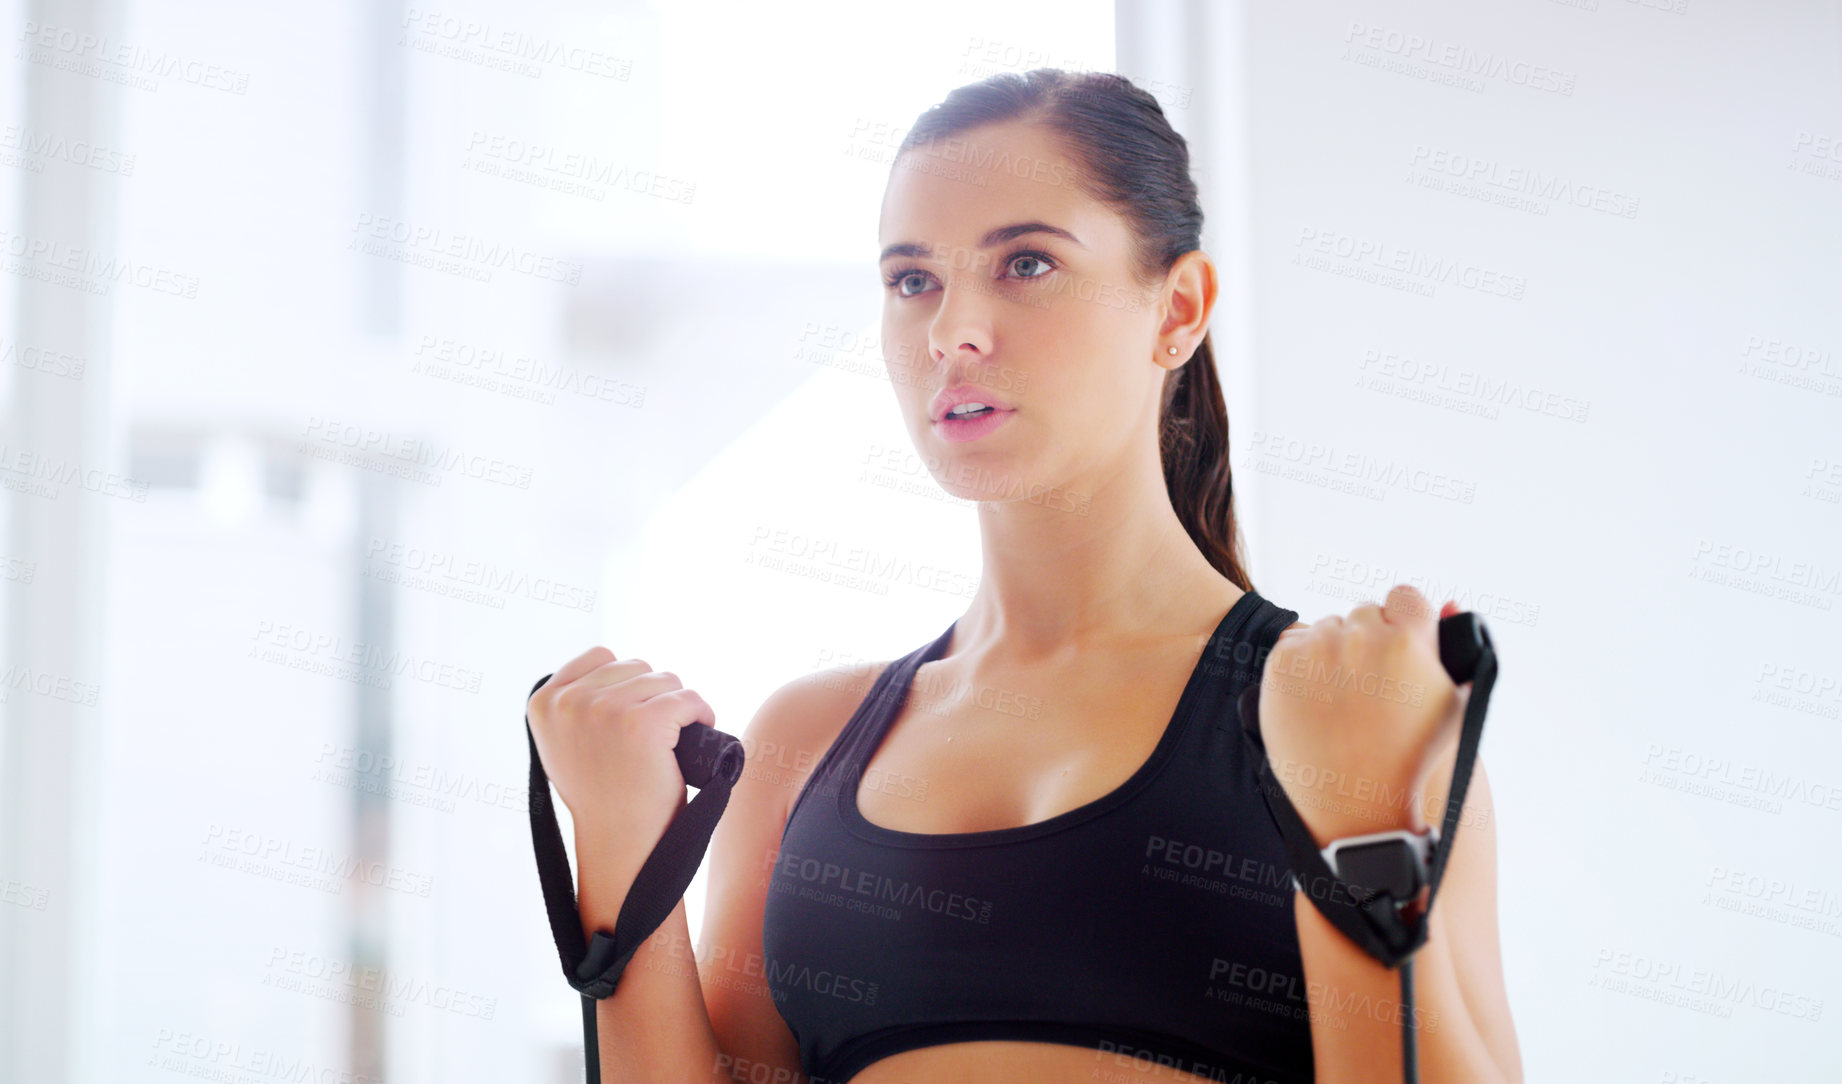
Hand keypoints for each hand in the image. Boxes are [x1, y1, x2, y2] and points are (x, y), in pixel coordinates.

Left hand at [1257, 584, 1468, 845]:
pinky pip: (1294, 644)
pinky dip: (1302, 664)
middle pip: (1364, 614)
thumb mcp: (1452, 706)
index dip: (1402, 622)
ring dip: (1333, 652)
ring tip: (1341, 699)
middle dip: (1368, 641)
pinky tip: (1316, 698)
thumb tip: (1449, 603)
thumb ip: (1455, 651)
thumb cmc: (1411, 758)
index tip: (1397, 647)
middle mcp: (1361, 639)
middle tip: (1369, 685)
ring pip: (1327, 628)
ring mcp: (1318, 650)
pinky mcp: (1282, 665)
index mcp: (1408, 642)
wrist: (1356, 803)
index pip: (1405, 597)